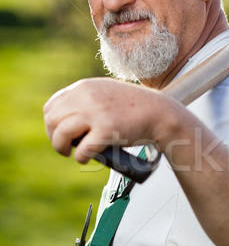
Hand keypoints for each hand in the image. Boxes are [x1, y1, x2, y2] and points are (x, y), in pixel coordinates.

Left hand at [43, 77, 176, 163]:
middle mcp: (87, 97)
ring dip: (61, 148)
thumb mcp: (106, 93)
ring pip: (61, 134)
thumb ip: (87, 99)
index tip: (62, 133)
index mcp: (84, 87)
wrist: (159, 113)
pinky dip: (81, 157)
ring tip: (71, 153)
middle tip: (66, 147)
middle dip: (55, 137)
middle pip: (52, 120)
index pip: (52, 106)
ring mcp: (96, 113)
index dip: (53, 123)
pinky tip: (86, 158)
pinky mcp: (106, 131)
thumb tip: (66, 118)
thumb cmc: (134, 108)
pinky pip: (81, 150)